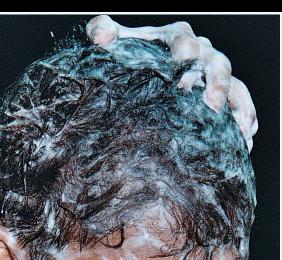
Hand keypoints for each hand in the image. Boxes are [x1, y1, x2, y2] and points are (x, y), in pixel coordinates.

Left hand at [86, 15, 256, 151]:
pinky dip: (244, 122)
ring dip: (238, 107)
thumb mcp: (112, 43)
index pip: (184, 39)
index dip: (184, 50)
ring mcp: (213, 77)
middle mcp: (201, 54)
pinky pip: (239, 108)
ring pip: (235, 87)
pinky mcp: (220, 98)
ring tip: (239, 128)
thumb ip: (103, 31)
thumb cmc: (126, 56)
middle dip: (217, 83)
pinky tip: (243, 140)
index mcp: (175, 38)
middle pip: (217, 64)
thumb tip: (101, 35)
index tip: (180, 63)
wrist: (136, 77)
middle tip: (211, 104)